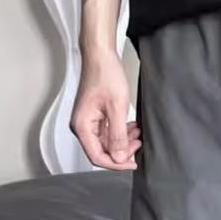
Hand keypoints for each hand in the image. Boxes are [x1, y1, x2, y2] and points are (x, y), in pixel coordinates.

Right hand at [70, 51, 140, 170]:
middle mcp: (82, 126)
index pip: (97, 156)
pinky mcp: (95, 116)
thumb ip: (117, 136)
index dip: (116, 163)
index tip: (132, 162)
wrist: (101, 56)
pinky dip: (121, 132)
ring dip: (123, 141)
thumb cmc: (105, 74)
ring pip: (107, 142)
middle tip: (138, 144)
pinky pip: (108, 132)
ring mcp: (88, 122)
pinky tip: (132, 127)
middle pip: (102, 151)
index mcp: (83, 126)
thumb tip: (118, 156)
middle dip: (122, 150)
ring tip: (138, 134)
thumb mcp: (117, 108)